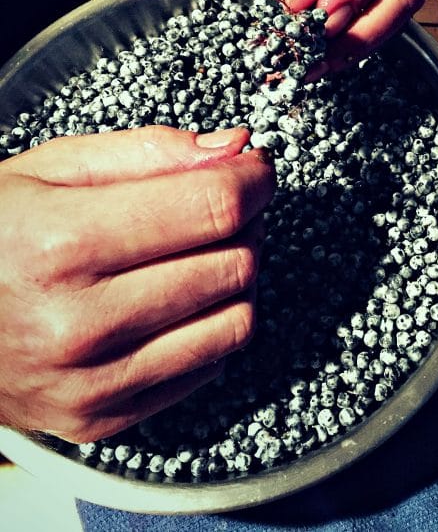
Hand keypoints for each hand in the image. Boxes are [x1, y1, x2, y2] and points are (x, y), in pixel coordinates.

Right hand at [0, 125, 272, 441]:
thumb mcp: (54, 167)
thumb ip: (150, 151)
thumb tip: (233, 146)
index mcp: (64, 243)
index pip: (213, 208)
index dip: (253, 178)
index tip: (255, 166)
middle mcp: (79, 323)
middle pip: (233, 263)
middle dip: (244, 222)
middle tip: (218, 204)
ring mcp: (92, 382)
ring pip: (235, 321)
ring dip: (235, 277)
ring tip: (198, 252)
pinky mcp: (102, 418)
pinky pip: (208, 368)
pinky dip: (210, 326)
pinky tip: (174, 301)